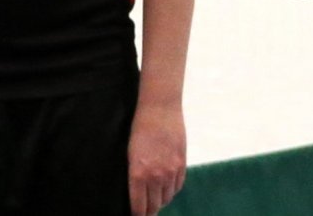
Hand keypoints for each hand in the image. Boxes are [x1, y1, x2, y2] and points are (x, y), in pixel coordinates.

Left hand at [127, 99, 185, 214]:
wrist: (160, 108)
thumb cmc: (139, 128)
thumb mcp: (130, 153)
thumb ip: (134, 175)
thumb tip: (136, 192)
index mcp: (138, 174)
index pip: (139, 207)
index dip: (138, 215)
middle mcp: (156, 176)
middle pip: (154, 206)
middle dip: (149, 211)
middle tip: (145, 211)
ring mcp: (171, 170)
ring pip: (167, 198)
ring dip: (160, 200)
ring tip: (155, 199)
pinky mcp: (181, 163)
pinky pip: (178, 186)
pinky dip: (172, 190)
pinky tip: (166, 187)